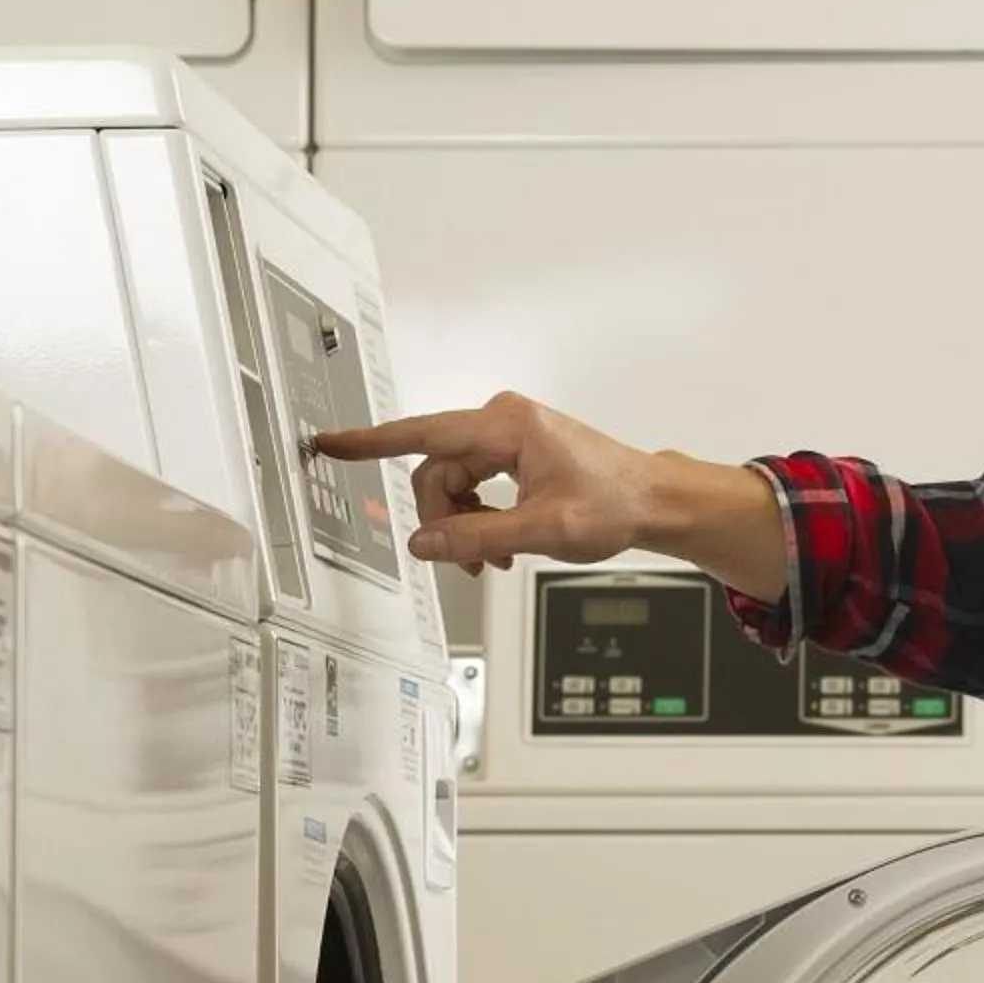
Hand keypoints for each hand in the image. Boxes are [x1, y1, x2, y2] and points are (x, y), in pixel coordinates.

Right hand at [309, 391, 659, 577]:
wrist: (650, 500)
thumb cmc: (614, 503)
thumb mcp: (544, 531)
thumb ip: (478, 537)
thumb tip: (424, 543)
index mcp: (507, 426)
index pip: (422, 433)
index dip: (371, 443)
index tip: (332, 442)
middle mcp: (503, 421)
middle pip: (437, 472)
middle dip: (444, 520)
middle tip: (470, 561)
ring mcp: (508, 435)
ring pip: (453, 483)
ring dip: (464, 525)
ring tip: (493, 559)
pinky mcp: (514, 451)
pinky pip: (474, 485)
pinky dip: (479, 518)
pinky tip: (501, 544)